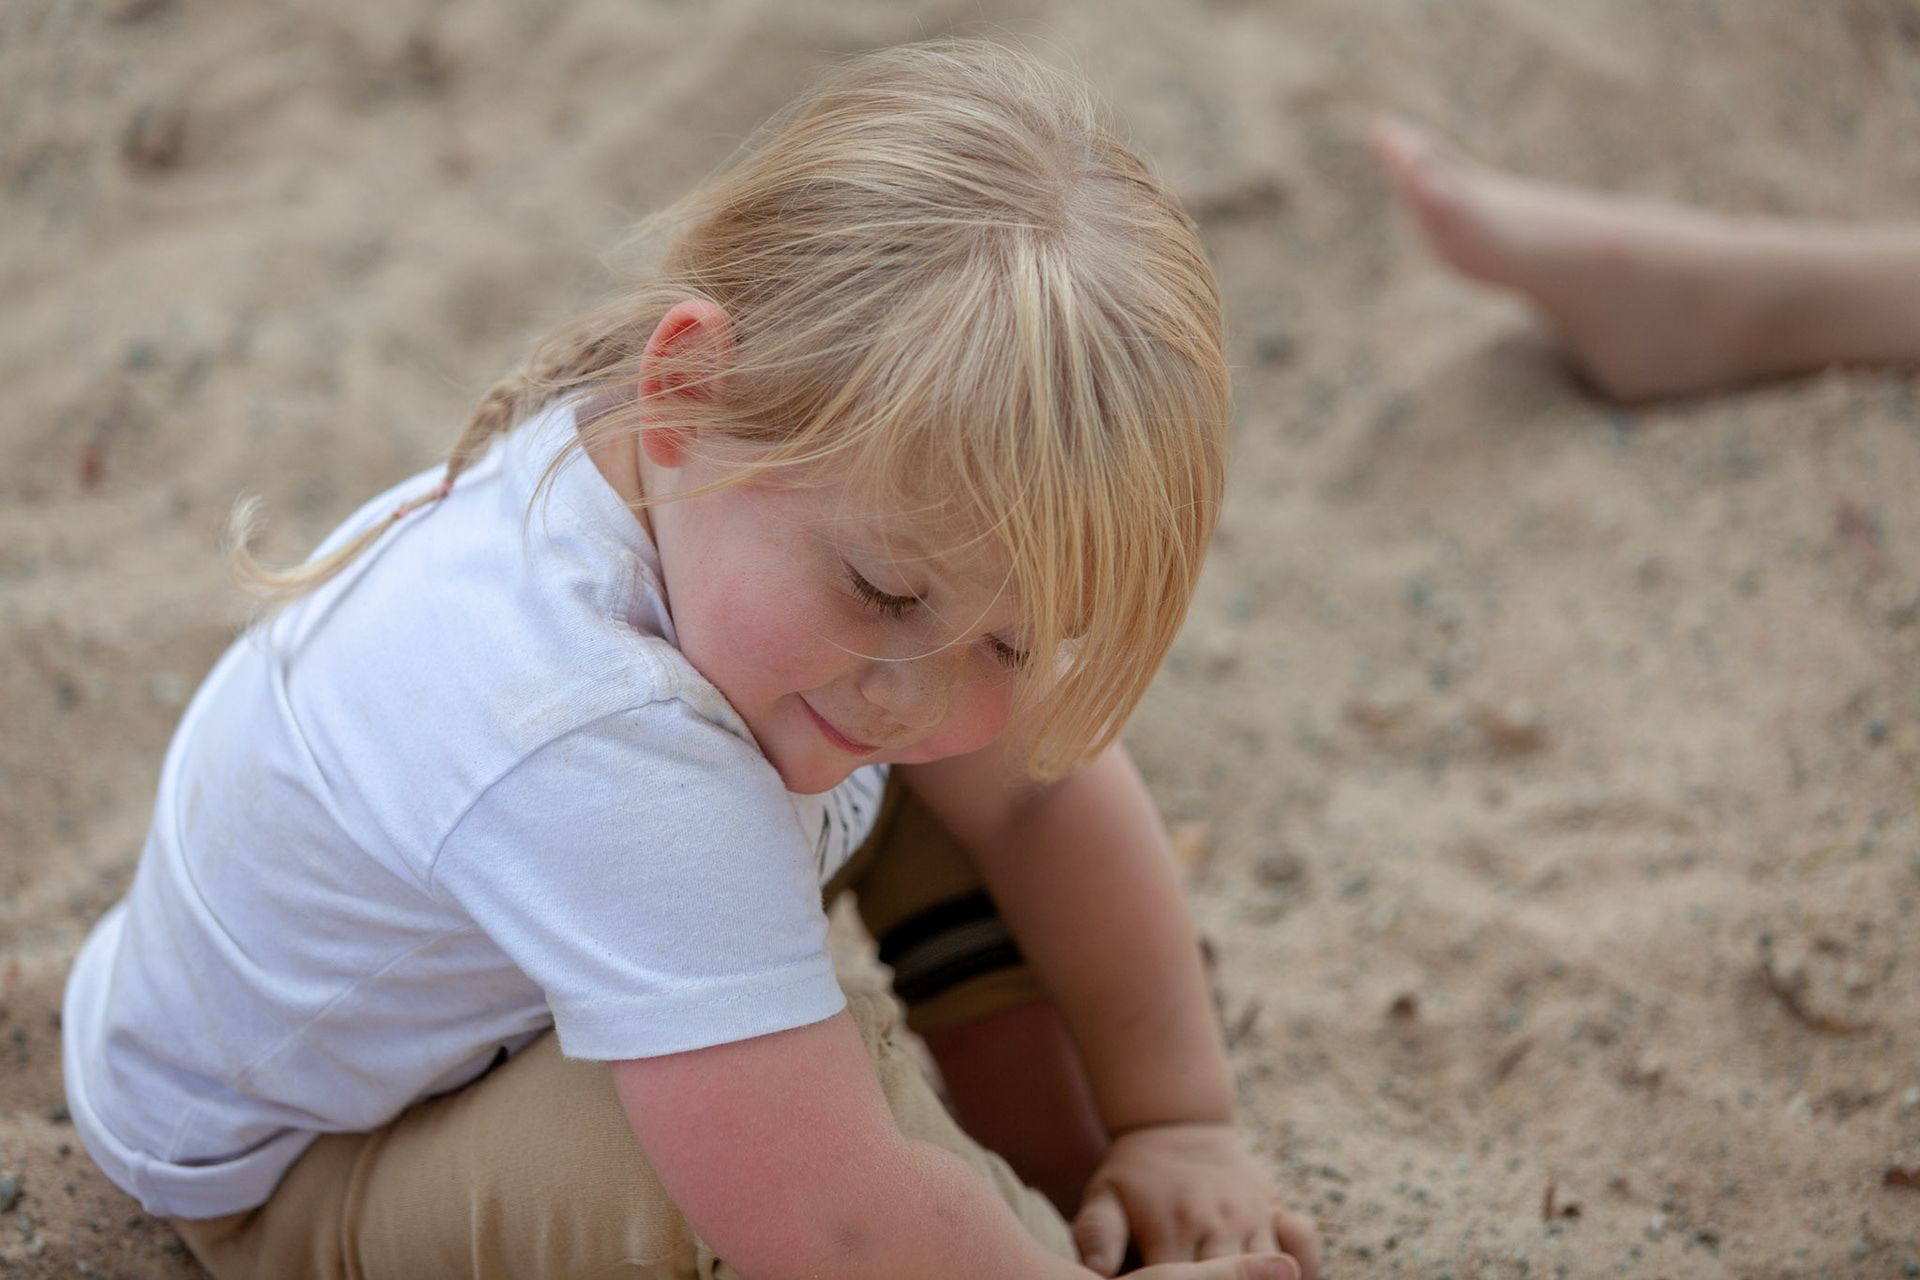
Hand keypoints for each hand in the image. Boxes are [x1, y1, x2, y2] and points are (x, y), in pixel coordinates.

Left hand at [1071, 1123, 1318, 1279]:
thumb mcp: (1104, 1196)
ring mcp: (1249, 1215)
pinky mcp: (1271, 1209)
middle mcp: (1217, 1223)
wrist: (1174, 1123)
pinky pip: (1303, 1248)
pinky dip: (1303, 1264)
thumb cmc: (1133, 1173)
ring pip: (1272, 1276)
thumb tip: (1093, 1271)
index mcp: (1173, 1228)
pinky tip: (1283, 1275)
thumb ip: (1098, 1233)